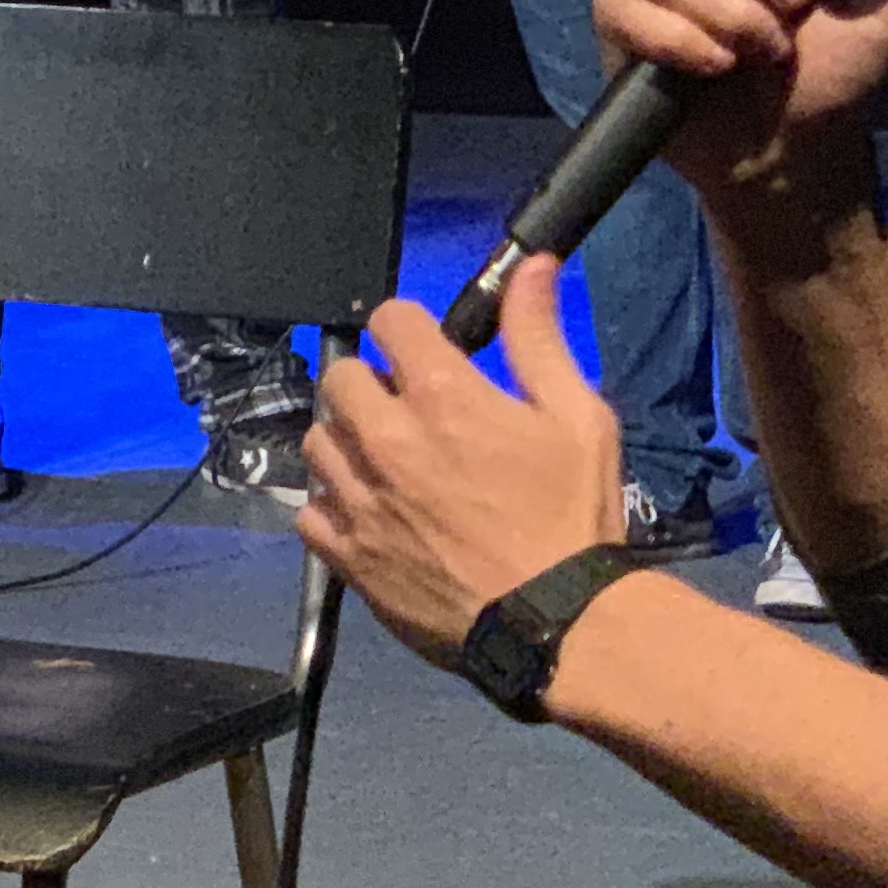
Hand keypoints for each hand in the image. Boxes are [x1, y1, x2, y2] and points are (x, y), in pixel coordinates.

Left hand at [300, 258, 623, 668]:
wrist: (557, 623)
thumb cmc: (574, 518)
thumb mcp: (576, 416)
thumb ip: (539, 337)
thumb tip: (529, 265)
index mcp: (441, 396)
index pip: (389, 320)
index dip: (410, 328)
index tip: (428, 351)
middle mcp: (385, 440)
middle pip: (341, 377)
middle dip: (373, 382)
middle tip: (411, 411)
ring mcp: (358, 500)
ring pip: (318, 441)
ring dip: (348, 441)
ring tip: (389, 462)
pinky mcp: (346, 555)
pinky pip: (311, 511)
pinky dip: (334, 505)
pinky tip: (372, 512)